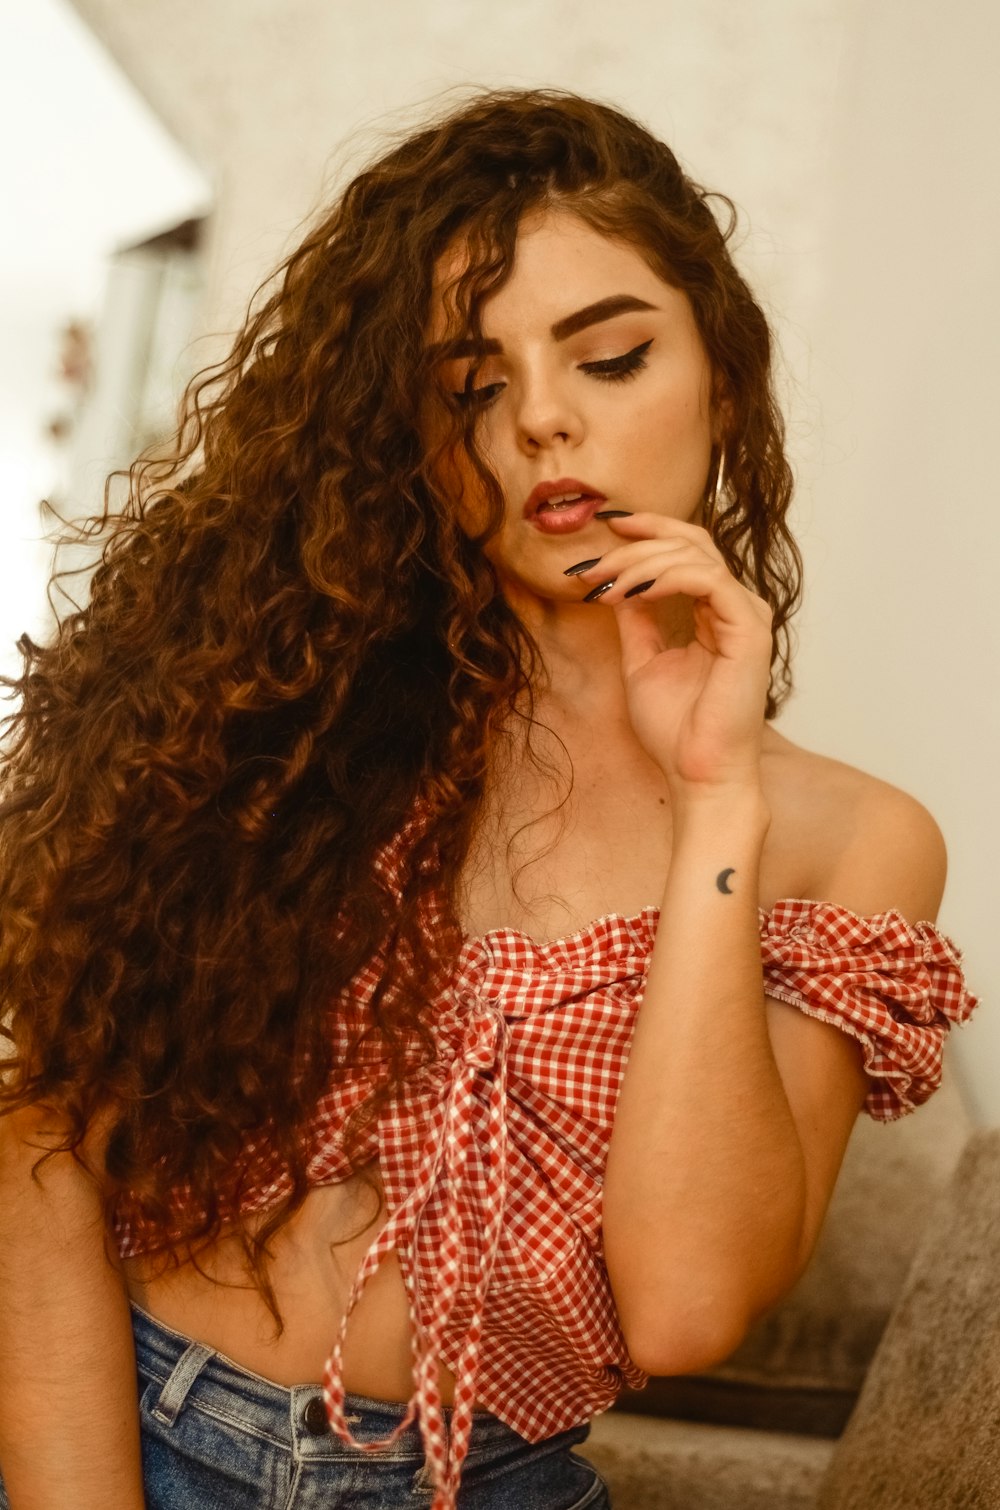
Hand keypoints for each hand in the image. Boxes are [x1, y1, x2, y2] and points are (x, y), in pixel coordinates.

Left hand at [573, 513, 773, 794]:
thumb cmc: (676, 730)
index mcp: (718, 612)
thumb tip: (614, 582)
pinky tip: (630, 593)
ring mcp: (748, 615)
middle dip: (635, 544)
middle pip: (692, 542)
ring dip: (640, 563)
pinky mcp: (749, 630)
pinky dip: (663, 578)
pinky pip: (707, 580)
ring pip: (695, 555)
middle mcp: (737, 607)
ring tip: (604, 585)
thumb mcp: (641, 660)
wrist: (696, 774)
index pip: (688, 549)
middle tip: (592, 565)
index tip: (605, 529)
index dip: (649, 530)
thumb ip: (636, 619)